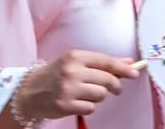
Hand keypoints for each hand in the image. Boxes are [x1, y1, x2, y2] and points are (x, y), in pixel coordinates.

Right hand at [14, 50, 139, 119]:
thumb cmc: (56, 74)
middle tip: (115, 89)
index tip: (135, 73)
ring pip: (101, 95)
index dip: (124, 69)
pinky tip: (78, 102)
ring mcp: (68, 89)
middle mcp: (72, 71)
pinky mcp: (65, 105)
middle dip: (114, 86)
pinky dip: (88, 106)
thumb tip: (129, 62)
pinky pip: (91, 108)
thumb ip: (102, 62)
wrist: (28, 91)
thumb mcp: (76, 62)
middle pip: (107, 80)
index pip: (107, 62)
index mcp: (76, 56)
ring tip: (86, 93)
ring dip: (98, 96)